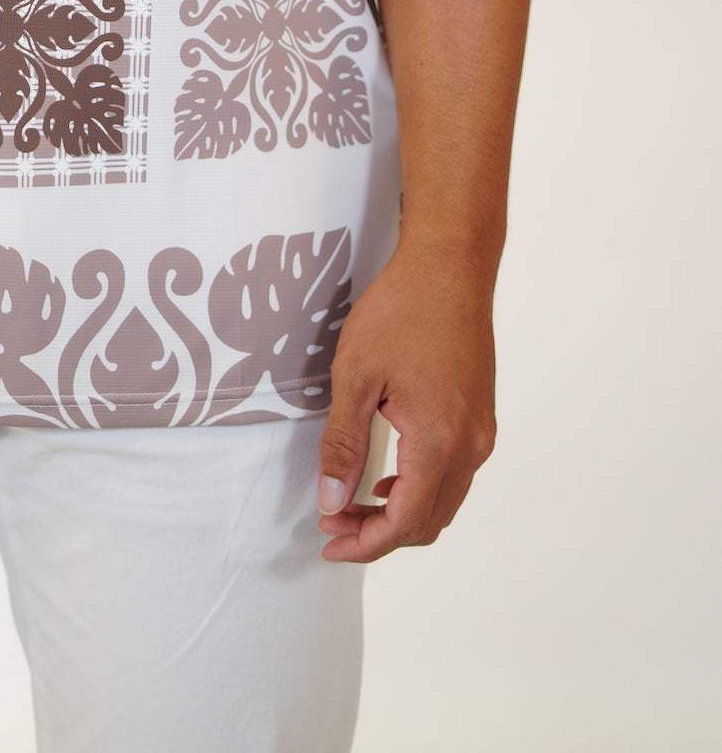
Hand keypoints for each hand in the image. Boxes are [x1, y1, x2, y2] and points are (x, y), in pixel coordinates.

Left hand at [315, 237, 497, 561]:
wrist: (450, 267)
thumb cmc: (401, 311)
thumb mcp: (355, 375)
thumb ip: (343, 443)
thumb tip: (331, 502)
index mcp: (439, 440)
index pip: (406, 522)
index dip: (365, 542)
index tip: (328, 541)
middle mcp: (471, 446)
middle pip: (428, 521)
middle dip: (378, 534)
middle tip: (332, 523)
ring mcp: (482, 433)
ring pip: (444, 502)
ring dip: (400, 514)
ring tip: (351, 504)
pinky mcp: (482, 418)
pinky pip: (454, 476)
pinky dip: (420, 490)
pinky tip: (387, 479)